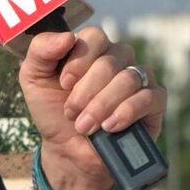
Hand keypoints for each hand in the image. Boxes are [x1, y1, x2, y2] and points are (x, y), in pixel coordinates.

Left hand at [18, 28, 165, 189]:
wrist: (69, 153)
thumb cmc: (54, 113)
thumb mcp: (34, 80)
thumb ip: (40, 50)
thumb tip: (68, 36)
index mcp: (94, 49)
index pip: (95, 36)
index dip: (79, 60)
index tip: (64, 84)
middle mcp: (120, 59)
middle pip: (110, 61)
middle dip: (86, 92)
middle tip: (71, 113)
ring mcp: (140, 79)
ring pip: (128, 79)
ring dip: (102, 105)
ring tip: (85, 127)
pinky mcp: (155, 102)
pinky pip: (149, 97)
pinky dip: (126, 112)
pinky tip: (110, 126)